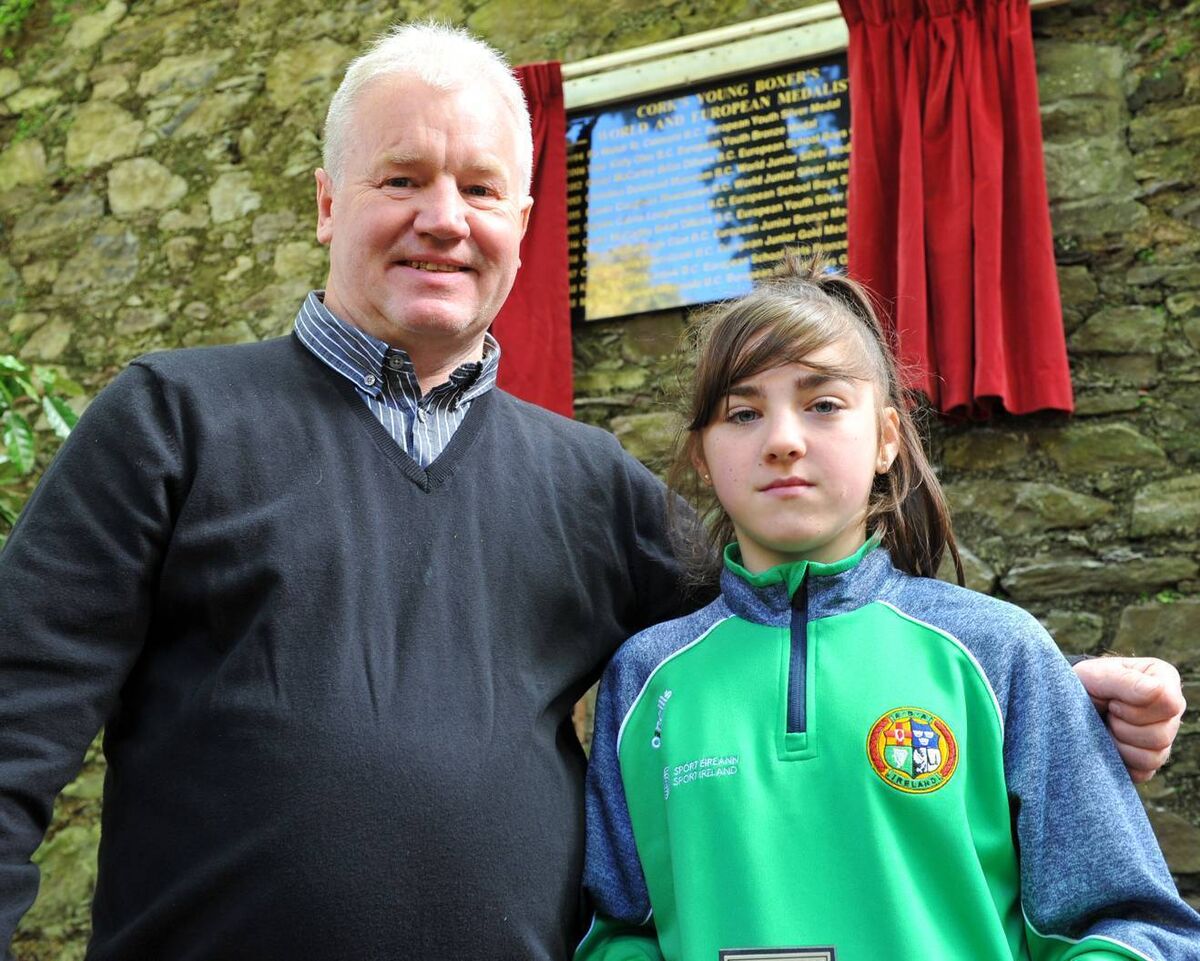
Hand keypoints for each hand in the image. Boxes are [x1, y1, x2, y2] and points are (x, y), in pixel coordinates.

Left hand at [1073, 656, 1185, 783]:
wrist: (1067, 705)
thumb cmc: (1084, 684)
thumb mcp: (1097, 674)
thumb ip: (1127, 680)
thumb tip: (1159, 693)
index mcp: (1164, 681)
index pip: (1168, 704)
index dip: (1134, 707)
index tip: (1112, 699)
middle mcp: (1170, 711)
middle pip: (1162, 735)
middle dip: (1123, 725)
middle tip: (1107, 713)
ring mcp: (1163, 737)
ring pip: (1154, 757)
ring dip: (1121, 742)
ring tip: (1107, 726)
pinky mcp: (1150, 761)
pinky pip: (1144, 772)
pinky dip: (1121, 760)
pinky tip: (1109, 743)